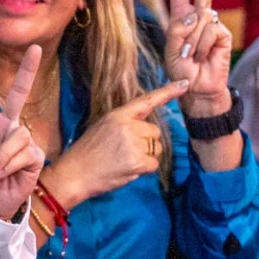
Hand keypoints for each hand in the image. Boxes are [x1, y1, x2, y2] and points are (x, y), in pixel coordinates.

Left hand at [0, 42, 45, 220]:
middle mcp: (4, 126)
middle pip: (18, 94)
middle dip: (28, 71)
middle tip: (36, 48)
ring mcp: (21, 139)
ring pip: (18, 136)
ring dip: (3, 156)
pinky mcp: (34, 155)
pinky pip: (26, 154)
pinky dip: (12, 165)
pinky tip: (8, 174)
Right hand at [46, 81, 188, 207]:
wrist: (73, 174)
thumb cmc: (86, 153)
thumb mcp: (102, 128)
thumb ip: (124, 124)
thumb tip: (145, 130)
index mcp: (118, 115)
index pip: (146, 101)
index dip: (167, 92)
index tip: (185, 84)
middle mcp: (127, 126)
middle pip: (154, 132)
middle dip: (146, 143)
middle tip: (125, 152)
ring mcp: (133, 143)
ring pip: (156, 149)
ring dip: (145, 157)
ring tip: (123, 161)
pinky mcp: (137, 161)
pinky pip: (153, 164)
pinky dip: (144, 170)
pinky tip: (127, 170)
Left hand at [163, 0, 232, 115]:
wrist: (198, 89)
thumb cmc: (181, 71)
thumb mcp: (171, 50)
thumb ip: (179, 29)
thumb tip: (198, 13)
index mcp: (180, 16)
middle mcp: (198, 16)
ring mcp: (212, 23)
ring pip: (201, 18)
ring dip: (193, 40)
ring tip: (192, 56)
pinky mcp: (224, 34)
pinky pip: (211, 30)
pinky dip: (204, 44)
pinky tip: (204, 55)